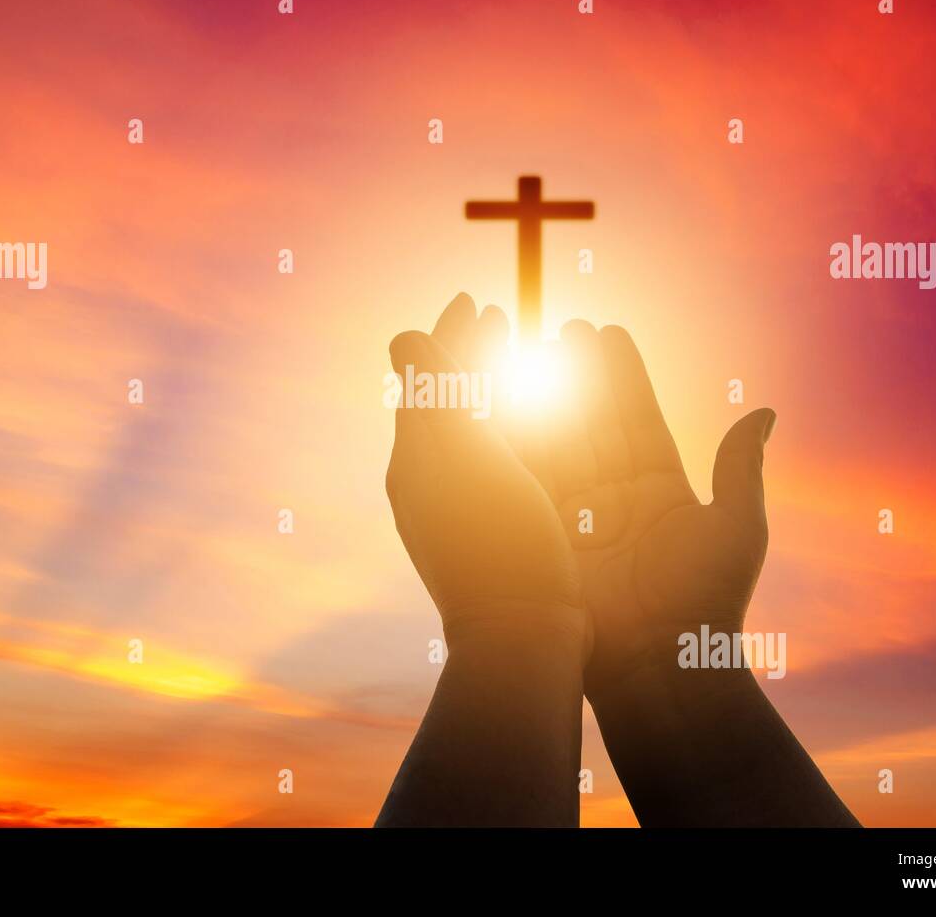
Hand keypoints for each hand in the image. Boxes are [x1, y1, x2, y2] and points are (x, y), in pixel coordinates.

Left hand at [385, 294, 582, 649]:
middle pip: (444, 398)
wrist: (518, 639)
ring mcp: (451, 511)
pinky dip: (505, 429)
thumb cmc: (499, 544)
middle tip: (498, 317)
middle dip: (468, 354)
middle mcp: (425, 481)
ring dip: (489, 386)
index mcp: (416, 456)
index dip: (450, 333)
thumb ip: (436, 394)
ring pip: (467, 430)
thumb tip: (404, 335)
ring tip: (516, 362)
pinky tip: (531, 435)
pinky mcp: (480, 535)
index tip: (475, 297)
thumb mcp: (465, 460)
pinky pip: (488, 462)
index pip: (427, 375)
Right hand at [508, 320, 775, 693]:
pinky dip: (517, 439)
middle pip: (592, 423)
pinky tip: (504, 399)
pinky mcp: (545, 534)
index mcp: (661, 489)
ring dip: (543, 398)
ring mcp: (576, 516)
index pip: (637, 417)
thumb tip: (764, 410)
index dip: (621, 376)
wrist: (660, 667)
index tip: (606, 331)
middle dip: (576, 376)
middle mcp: (615, 498)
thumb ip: (740, 465)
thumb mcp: (736, 525)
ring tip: (529, 349)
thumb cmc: (708, 600)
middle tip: (561, 329)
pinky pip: (530, 479)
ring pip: (557, 443)